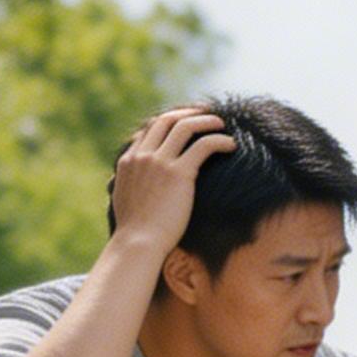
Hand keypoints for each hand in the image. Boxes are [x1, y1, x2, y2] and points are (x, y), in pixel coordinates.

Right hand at [112, 107, 233, 253]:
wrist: (138, 244)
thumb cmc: (135, 233)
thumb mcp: (125, 202)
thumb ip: (132, 186)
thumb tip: (136, 188)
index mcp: (128, 161)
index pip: (150, 129)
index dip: (171, 120)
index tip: (186, 122)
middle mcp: (142, 156)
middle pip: (167, 120)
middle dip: (189, 113)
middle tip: (207, 114)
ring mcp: (160, 162)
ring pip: (185, 126)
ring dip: (206, 120)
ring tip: (222, 124)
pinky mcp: (179, 174)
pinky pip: (204, 145)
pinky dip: (219, 140)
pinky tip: (231, 145)